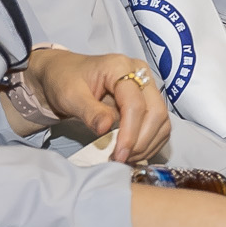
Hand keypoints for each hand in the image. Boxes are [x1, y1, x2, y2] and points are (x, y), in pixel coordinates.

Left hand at [23, 47, 172, 164]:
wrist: (63, 75)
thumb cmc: (64, 82)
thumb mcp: (70, 96)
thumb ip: (89, 111)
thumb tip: (105, 129)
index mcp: (120, 67)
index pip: (136, 103)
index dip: (130, 132)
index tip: (119, 155)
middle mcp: (140, 73)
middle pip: (156, 111)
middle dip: (142, 140)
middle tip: (122, 159)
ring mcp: (147, 86)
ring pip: (162, 120)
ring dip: (147, 144)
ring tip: (126, 158)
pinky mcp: (148, 100)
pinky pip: (159, 125)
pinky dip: (150, 142)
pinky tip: (133, 153)